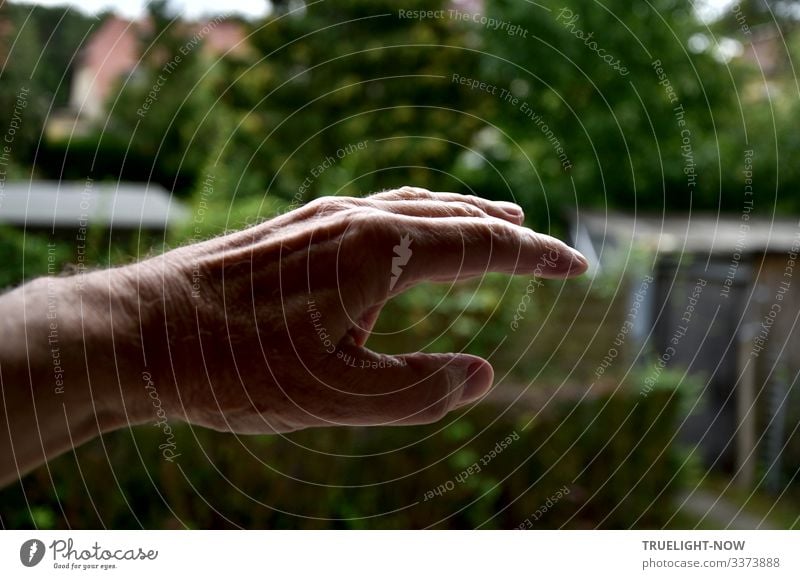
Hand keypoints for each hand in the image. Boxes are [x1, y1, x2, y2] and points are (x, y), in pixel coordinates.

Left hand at [123, 187, 587, 433]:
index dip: (536, 257)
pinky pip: (380, 208)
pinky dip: (420, 214)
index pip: (483, 244)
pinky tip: (414, 230)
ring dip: (466, 213)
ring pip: (416, 205)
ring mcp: (324, 217)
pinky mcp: (298, 226)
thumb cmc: (234, 368)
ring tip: (500, 217)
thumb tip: (485, 375)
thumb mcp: (335, 397)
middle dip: (511, 232)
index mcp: (380, 253)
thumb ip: (419, 391)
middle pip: (456, 216)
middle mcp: (358, 219)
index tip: (577, 265)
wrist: (140, 332)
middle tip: (549, 248)